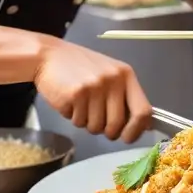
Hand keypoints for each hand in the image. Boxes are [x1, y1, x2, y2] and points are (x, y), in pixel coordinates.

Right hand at [34, 41, 151, 141]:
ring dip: (86, 122)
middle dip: (105, 131)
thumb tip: (138, 125)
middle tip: (95, 119)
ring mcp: (95, 86)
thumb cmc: (79, 67)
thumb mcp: (109, 74)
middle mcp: (114, 80)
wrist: (49, 55)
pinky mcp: (76, 94)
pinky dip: (72, 117)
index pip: (143, 111)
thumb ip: (123, 96)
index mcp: (126, 75)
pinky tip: (69, 100)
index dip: (136, 130)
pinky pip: (78, 122)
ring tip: (80, 103)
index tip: (127, 137)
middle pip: (117, 125)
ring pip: (95, 127)